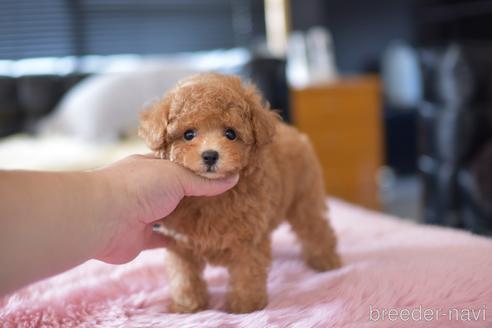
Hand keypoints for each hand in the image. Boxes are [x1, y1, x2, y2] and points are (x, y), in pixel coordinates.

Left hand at [92, 155, 238, 263]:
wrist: (104, 218)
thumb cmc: (139, 186)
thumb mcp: (178, 176)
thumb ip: (204, 181)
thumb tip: (233, 178)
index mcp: (151, 166)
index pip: (177, 164)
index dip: (196, 167)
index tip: (217, 170)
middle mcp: (145, 189)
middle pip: (173, 191)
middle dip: (192, 194)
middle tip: (220, 198)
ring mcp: (141, 214)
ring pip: (168, 215)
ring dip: (184, 217)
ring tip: (210, 219)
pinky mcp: (140, 238)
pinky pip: (162, 240)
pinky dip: (175, 241)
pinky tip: (192, 241)